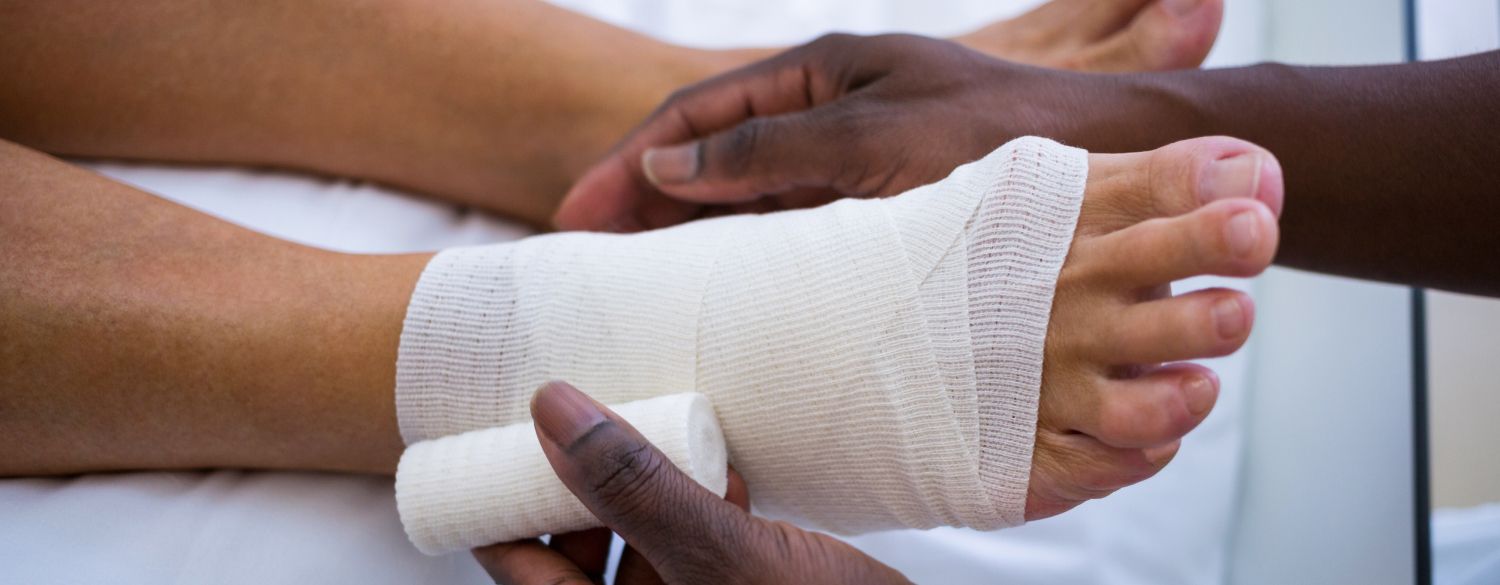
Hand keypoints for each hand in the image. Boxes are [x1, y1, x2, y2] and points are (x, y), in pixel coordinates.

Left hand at [472, 381, 908, 584]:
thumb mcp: (723, 557)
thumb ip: (638, 488)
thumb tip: (555, 413)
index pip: (520, 568)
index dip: (500, 501)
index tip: (498, 437)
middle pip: (575, 555)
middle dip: (583, 488)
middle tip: (585, 425)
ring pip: (638, 548)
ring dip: (645, 490)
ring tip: (658, 435)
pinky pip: (696, 550)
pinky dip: (700, 506)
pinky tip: (723, 471)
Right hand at [555, 33, 1160, 231]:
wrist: (1110, 165)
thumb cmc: (1003, 143)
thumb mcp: (877, 141)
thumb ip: (771, 152)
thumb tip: (669, 164)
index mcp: (819, 75)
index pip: (693, 117)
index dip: (628, 165)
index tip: (576, 218)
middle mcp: (826, 112)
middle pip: (707, 158)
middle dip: (643, 205)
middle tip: (588, 263)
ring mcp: (848, 159)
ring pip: (742, 199)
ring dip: (686, 236)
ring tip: (632, 288)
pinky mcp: (872, 205)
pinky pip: (786, 229)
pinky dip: (743, 257)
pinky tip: (718, 296)